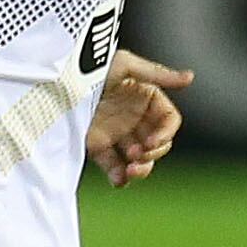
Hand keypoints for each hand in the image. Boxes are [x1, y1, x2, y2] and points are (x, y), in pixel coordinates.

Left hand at [88, 50, 192, 188]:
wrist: (56, 81)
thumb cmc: (92, 66)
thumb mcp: (124, 65)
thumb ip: (157, 74)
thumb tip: (191, 77)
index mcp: (146, 98)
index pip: (168, 122)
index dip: (165, 135)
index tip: (151, 143)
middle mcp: (135, 117)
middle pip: (157, 144)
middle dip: (152, 155)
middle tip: (135, 157)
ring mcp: (117, 132)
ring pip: (138, 159)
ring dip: (140, 169)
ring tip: (130, 172)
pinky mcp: (97, 145)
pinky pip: (113, 166)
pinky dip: (118, 177)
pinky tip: (118, 181)